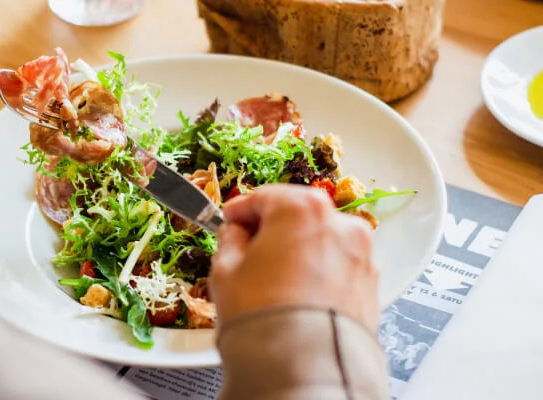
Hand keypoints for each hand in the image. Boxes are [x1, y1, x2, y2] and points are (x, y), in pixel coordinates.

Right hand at [210, 184, 379, 331]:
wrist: (304, 365)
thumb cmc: (263, 315)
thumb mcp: (225, 270)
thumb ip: (230, 239)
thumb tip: (236, 233)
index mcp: (300, 208)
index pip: (264, 196)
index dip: (240, 210)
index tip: (229, 221)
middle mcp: (338, 223)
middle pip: (297, 213)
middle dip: (273, 228)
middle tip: (248, 249)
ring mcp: (360, 253)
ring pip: (321, 239)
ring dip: (298, 249)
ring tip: (274, 278)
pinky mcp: (370, 283)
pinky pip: (338, 265)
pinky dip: (319, 271)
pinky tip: (298, 293)